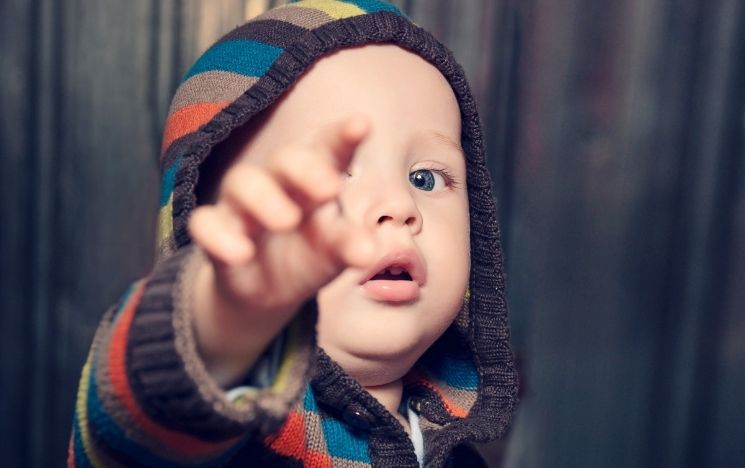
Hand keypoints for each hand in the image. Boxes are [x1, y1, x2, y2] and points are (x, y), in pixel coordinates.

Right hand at [187, 116, 375, 382]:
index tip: (362, 125)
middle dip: (305, 168)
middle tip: (330, 189)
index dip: (342, 136)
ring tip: (287, 221)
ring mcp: (243, 205)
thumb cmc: (309, 253)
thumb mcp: (334, 250)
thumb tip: (368, 253)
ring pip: (242, 183)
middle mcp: (278, 183)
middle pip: (285, 159)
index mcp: (314, 178)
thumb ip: (348, 246)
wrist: (268, 290)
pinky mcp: (216, 232)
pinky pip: (205, 224)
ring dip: (263, 199)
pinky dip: (219, 236)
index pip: (328, 149)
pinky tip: (240, 254)